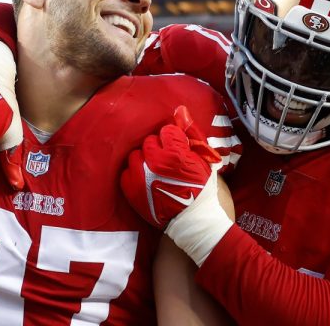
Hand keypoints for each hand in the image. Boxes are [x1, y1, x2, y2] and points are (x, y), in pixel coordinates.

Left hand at [121, 106, 220, 228]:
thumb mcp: (203, 158)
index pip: (166, 131)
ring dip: (145, 160)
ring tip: (155, 171)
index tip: (178, 150)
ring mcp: (140, 176)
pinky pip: (126, 172)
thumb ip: (190, 133)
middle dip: (158, 148)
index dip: (173, 140)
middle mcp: (154, 162)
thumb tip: (180, 110)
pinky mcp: (131, 190)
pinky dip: (135, 175)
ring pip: (136, 155)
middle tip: (166, 161)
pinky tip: (146, 181)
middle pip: (149, 141)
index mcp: (174, 153)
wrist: (192, 219)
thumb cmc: (201, 187)